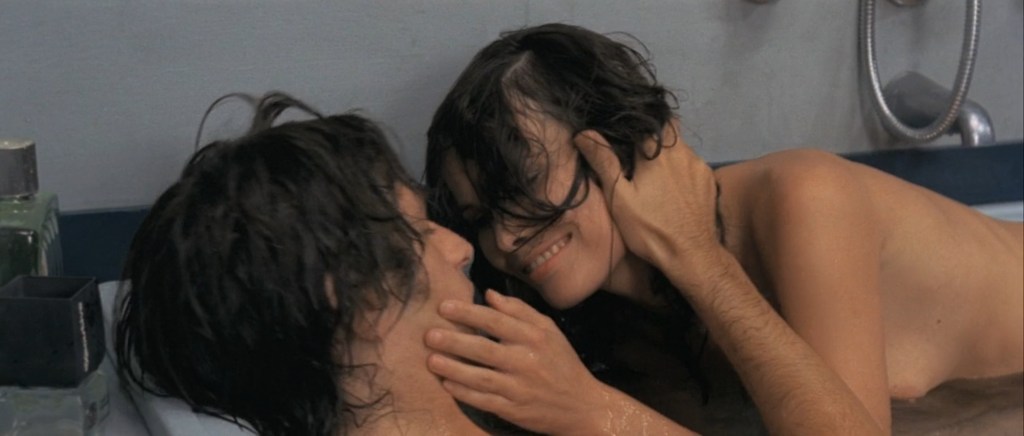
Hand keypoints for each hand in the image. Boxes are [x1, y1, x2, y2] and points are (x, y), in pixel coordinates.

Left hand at [424, 290, 608, 435]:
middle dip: (455, 341)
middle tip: (429, 334)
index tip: (444, 306)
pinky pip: (485, 401)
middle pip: (485, 349)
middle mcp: (526, 362)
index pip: (497, 321)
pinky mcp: (514, 410)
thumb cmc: (561, 363)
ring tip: (431, 359)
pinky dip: (465, 393)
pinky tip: (447, 384)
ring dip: (454, 369)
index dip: (469, 313)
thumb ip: (519, 311)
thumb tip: (489, 294)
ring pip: (481, 377)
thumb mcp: (549, 331)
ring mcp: (519, 388)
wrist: (582, 405)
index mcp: (535, 337)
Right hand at [574, 120, 724, 290]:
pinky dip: (682, 170)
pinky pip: (693, 165)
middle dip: (652, 140)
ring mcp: (699, 166)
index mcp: (657, 152)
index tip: (623, 140)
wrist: (692, 256)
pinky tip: (674, 189)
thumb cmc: (650, 228)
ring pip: (681, 148)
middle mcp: (682, 152)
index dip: (634, 128)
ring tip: (655, 176)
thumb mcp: (619, 197)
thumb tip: (584, 133)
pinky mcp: (709, 181)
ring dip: (667, 156)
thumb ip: (604, 162)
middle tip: (637, 159)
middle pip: (666, 131)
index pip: (646, 123)